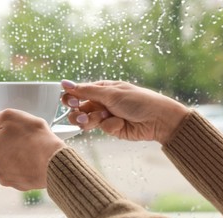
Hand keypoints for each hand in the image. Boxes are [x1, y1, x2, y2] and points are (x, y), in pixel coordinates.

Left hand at [0, 109, 65, 190]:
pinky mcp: (18, 185)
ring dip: (11, 156)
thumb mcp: (9, 117)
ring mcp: (5, 178)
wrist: (54, 161)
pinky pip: (16, 173)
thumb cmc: (33, 136)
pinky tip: (33, 159)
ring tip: (28, 148)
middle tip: (18, 137)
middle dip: (0, 145)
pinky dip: (21, 167)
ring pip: (3, 164)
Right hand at [61, 80, 188, 143]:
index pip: (78, 92)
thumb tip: (64, 83)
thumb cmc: (138, 100)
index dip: (71, 98)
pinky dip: (111, 126)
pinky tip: (121, 123)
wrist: (158, 119)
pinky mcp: (112, 129)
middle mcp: (101, 102)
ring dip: (92, 120)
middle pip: (78, 110)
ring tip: (102, 118)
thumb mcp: (111, 93)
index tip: (71, 102)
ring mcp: (106, 116)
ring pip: (87, 121)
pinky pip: (103, 128)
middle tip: (83, 114)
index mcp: (101, 89)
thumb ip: (86, 91)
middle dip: (78, 113)